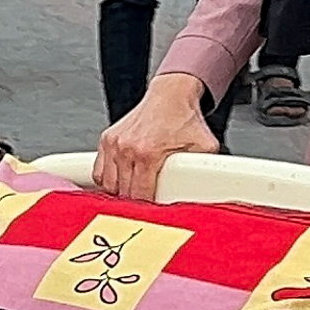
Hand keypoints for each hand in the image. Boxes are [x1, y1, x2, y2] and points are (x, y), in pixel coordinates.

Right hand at [93, 75, 218, 198]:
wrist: (171, 94)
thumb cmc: (184, 119)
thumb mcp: (204, 147)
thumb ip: (205, 171)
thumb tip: (209, 190)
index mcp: (148, 153)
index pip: (139, 195)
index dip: (147, 209)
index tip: (153, 215)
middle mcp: (127, 148)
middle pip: (122, 193)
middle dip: (134, 203)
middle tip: (147, 207)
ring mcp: (114, 144)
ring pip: (108, 185)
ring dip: (120, 194)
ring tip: (134, 195)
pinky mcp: (107, 140)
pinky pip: (100, 172)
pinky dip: (108, 181)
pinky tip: (122, 182)